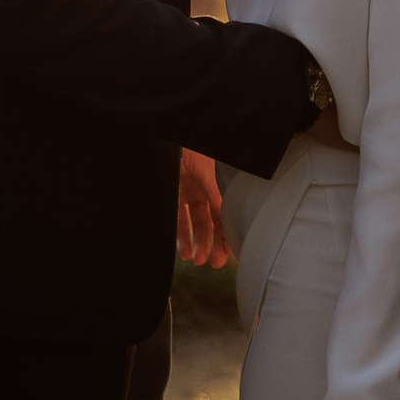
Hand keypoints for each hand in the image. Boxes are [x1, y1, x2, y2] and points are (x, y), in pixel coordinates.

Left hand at [176, 148, 229, 267]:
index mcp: (219, 182)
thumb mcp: (209, 174)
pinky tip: (184, 251)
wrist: (168, 136)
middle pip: (213, 221)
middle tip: (215, 263)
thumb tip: (231, 223)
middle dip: (215, 243)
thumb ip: (218, 198)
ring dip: (198, 242)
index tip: (231, 253)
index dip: (229, 233)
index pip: (227, 213)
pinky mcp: (172, 195)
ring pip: (196, 223)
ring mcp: (188, 192)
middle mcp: (206, 188)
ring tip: (198, 259)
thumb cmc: (193, 149)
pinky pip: (177, 219)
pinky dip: (181, 236)